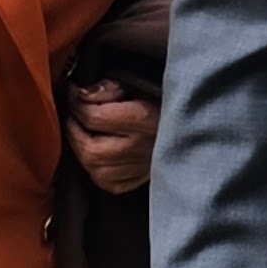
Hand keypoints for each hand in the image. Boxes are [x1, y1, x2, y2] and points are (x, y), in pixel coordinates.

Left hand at [64, 79, 156, 194]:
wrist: (193, 124)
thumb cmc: (164, 101)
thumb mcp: (139, 85)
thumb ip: (109, 88)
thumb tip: (80, 94)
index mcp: (143, 120)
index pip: (94, 118)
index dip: (75, 102)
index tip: (72, 92)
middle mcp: (140, 149)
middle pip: (89, 149)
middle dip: (73, 130)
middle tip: (74, 115)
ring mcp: (140, 169)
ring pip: (95, 168)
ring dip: (81, 149)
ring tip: (82, 133)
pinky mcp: (139, 181)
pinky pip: (107, 182)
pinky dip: (96, 169)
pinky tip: (98, 154)